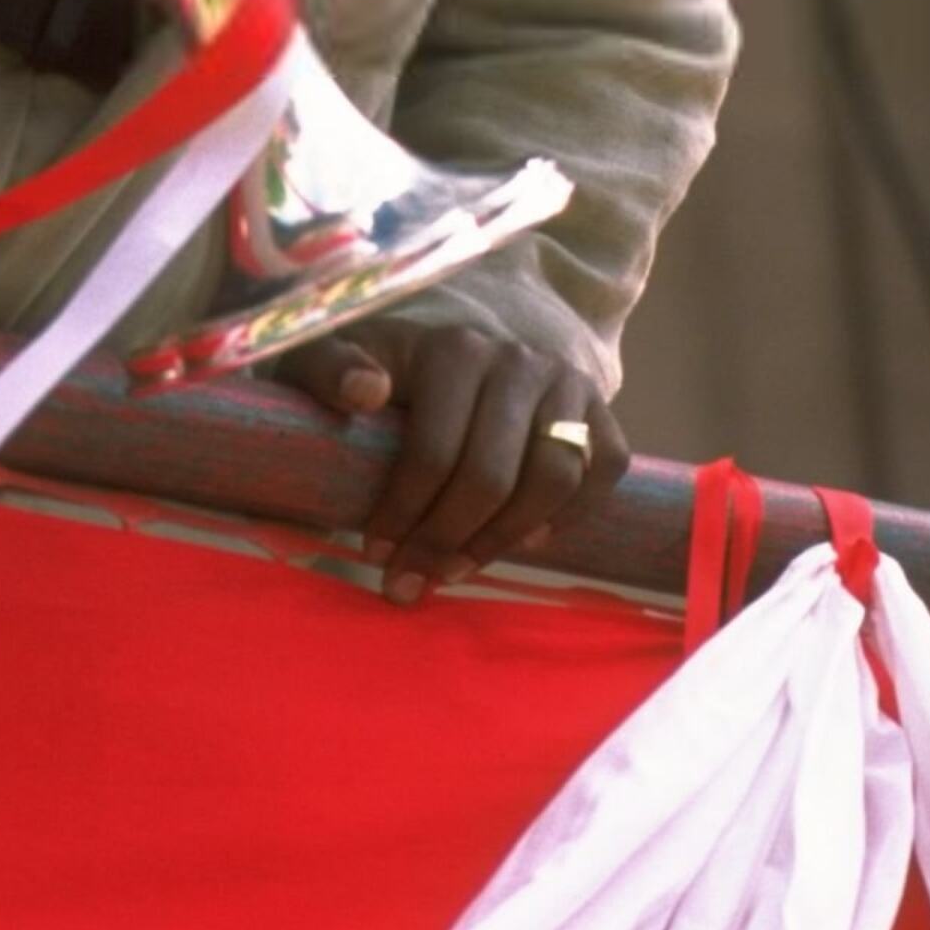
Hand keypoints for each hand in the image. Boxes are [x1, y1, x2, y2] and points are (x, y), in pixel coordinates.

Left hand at [282, 320, 626, 602]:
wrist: (456, 350)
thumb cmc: (385, 370)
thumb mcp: (334, 358)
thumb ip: (328, 367)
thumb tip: (365, 391)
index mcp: (453, 349)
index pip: (435, 450)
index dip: (404, 514)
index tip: (375, 554)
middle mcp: (517, 359)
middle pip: (492, 476)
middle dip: (446, 541)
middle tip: (411, 580)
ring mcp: (565, 383)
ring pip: (553, 480)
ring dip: (503, 540)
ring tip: (458, 567)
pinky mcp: (599, 408)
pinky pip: (602, 471)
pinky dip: (569, 515)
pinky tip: (524, 538)